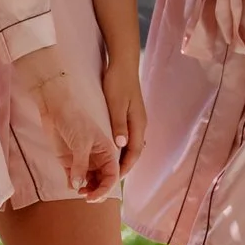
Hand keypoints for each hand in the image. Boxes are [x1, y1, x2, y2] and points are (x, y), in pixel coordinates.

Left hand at [20, 55, 118, 198]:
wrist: (56, 107)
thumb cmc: (74, 119)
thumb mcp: (81, 143)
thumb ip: (81, 165)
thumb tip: (79, 186)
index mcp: (108, 152)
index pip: (112, 176)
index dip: (105, 188)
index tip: (94, 196)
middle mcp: (98, 158)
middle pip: (101, 181)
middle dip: (96, 191)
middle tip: (85, 197)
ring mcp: (83, 160)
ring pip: (88, 181)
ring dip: (85, 189)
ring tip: (78, 192)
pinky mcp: (69, 160)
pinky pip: (74, 177)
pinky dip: (73, 183)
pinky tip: (70, 186)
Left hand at [100, 51, 147, 176]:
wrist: (122, 64)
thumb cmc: (118, 82)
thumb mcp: (116, 103)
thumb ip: (118, 123)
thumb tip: (121, 144)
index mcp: (138, 125)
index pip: (134, 153)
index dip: (125, 168)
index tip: (114, 180)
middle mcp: (139, 126)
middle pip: (133, 153)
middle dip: (122, 168)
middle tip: (107, 179)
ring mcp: (135, 121)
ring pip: (129, 147)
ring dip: (119, 159)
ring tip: (105, 170)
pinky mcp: (128, 117)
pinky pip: (125, 138)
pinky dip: (117, 148)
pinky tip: (106, 152)